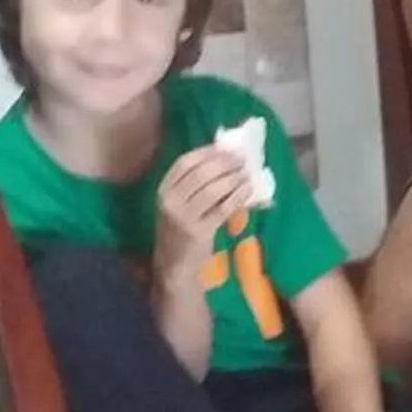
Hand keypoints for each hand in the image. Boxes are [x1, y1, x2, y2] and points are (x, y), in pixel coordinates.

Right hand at [152, 144, 252, 269]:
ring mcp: (182, 217)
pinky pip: (222, 208)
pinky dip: (238, 196)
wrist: (174, 263)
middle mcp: (169, 200)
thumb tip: (227, 158)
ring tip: (247, 174)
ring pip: (213, 189)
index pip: (185, 162)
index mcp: (164, 189)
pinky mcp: (198, 231)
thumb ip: (196, 184)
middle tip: (242, 160)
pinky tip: (248, 190)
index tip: (226, 148)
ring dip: (234, 178)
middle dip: (224, 163)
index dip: (207, 152)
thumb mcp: (180, 204)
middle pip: (200, 173)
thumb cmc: (182, 229)